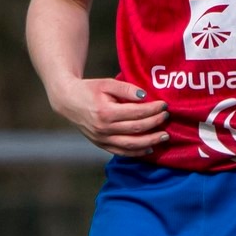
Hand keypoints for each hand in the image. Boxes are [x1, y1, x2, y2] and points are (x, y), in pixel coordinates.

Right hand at [52, 78, 169, 155]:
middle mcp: (104, 128)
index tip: (164, 105)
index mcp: (105, 112)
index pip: (136, 113)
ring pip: (131, 144)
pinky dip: (136, 152)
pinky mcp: (100, 145)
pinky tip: (149, 148)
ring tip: (164, 136)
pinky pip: (121, 152)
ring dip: (150, 141)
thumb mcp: (106, 83)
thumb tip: (145, 96)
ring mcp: (102, 139)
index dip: (152, 109)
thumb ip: (126, 88)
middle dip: (155, 123)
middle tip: (166, 117)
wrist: (68, 101)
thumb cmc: (89, 89)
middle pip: (136, 129)